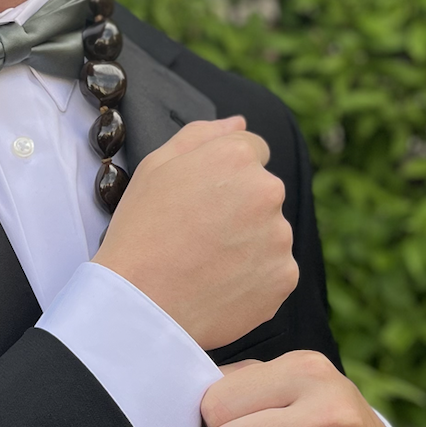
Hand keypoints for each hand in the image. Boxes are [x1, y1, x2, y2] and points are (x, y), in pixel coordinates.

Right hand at [93, 116, 297, 350]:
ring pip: (270, 231)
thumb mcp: (156, 166)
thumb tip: (239, 122)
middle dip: (239, 206)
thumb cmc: (141, 230)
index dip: (223, 173)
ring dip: (248, 241)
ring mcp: (280, 237)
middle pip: (262, 191)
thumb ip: (201, 135)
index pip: (251, 150)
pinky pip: (274, 269)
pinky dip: (253, 276)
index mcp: (236, 157)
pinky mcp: (284, 277)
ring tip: (205, 261)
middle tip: (198, 233)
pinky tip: (219, 283)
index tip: (201, 198)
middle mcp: (267, 190)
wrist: (141, 304)